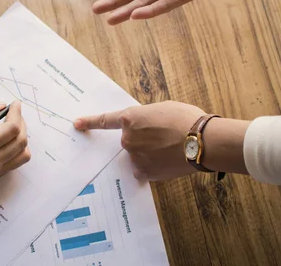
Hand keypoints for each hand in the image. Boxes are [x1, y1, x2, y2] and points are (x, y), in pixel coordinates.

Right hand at [0, 102, 29, 211]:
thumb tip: (0, 106)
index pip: (12, 129)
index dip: (17, 114)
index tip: (14, 104)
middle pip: (21, 143)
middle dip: (21, 124)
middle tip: (13, 114)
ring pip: (21, 157)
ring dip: (20, 140)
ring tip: (9, 128)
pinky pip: (10, 165)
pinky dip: (12, 151)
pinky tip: (1, 141)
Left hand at [73, 101, 204, 179]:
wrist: (203, 141)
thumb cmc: (187, 120)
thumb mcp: (162, 109)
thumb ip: (145, 118)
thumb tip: (144, 126)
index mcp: (130, 118)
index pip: (104, 121)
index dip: (89, 122)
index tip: (76, 124)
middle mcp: (127, 138)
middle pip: (129, 141)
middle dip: (144, 141)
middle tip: (165, 138)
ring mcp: (133, 156)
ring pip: (137, 156)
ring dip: (149, 154)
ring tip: (171, 150)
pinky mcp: (143, 171)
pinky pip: (142, 170)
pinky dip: (153, 168)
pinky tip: (167, 162)